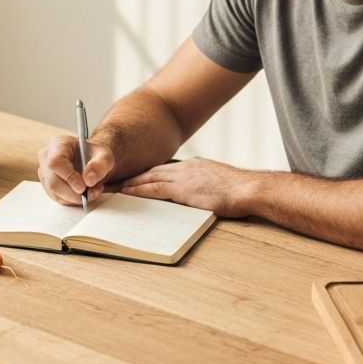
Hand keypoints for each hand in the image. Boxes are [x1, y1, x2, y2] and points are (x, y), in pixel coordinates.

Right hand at [37, 134, 115, 205]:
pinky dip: (73, 200)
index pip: (55, 162)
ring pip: (55, 193)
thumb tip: (89, 180)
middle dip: (73, 193)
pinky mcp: (48, 185)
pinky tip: (85, 193)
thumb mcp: (104, 156)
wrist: (90, 160)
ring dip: (75, 198)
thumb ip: (100, 165)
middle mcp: (46, 157)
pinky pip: (58, 198)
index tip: (83, 187)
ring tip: (93, 191)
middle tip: (92, 193)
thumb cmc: (94, 155)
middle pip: (53, 182)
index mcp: (58, 144)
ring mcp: (45, 173)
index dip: (68, 177)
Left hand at [120, 157, 253, 216]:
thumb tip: (200, 197)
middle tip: (117, 180)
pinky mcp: (182, 189)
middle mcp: (186, 168)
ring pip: (148, 178)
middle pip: (152, 171)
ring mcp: (183, 177)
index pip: (165, 170)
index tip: (135, 177)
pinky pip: (153, 189)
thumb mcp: (218, 185)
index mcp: (195, 167)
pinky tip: (126, 193)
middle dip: (134, 176)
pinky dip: (138, 190)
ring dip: (130, 182)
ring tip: (114, 187)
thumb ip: (205, 188)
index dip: (148, 174)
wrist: (248, 189)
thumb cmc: (240, 191)